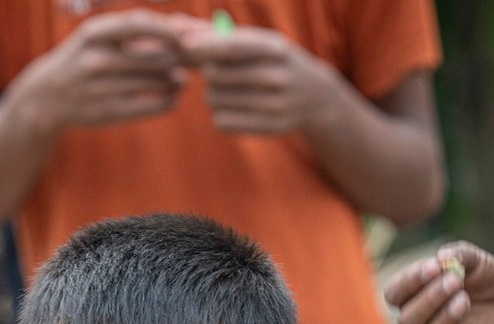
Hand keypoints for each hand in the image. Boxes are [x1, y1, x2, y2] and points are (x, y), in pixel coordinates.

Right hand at [22, 10, 185, 131]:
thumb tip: (187, 26)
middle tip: (195, 59)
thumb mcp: (101, 37)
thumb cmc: (85, 58)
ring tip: (180, 78)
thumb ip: (139, 30)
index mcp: (94, 33)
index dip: (170, 28)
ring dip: (177, 79)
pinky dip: (169, 99)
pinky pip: (151, 105)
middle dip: (181, 56)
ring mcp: (101, 88)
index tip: (194, 32)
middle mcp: (96, 59)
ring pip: (157, 81)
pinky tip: (173, 95)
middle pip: (155, 55)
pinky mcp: (108, 113)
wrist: (48, 96)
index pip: (138, 24)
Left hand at [174, 20, 331, 135]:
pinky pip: (223, 122)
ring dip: (212, 95)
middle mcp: (275, 76)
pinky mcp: (268, 127)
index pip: (231, 47)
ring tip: (227, 90)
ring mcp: (273, 104)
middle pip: (216, 75)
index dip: (204, 46)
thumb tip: (177, 25)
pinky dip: (219, 114)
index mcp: (274, 47)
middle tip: (215, 72)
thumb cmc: (276, 61)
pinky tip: (231, 108)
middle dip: (207, 72)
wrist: (315, 97)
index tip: (183, 45)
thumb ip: (218, 35)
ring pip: (215, 100)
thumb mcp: (258, 41)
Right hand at [385, 242, 493, 323]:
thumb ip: (459, 254)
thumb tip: (441, 258)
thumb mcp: (477, 260)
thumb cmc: (487, 282)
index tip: (435, 267)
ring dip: (442, 322)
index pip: (394, 294)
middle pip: (406, 320)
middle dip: (430, 300)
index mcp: (415, 298)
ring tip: (465, 301)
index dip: (409, 282)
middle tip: (456, 282)